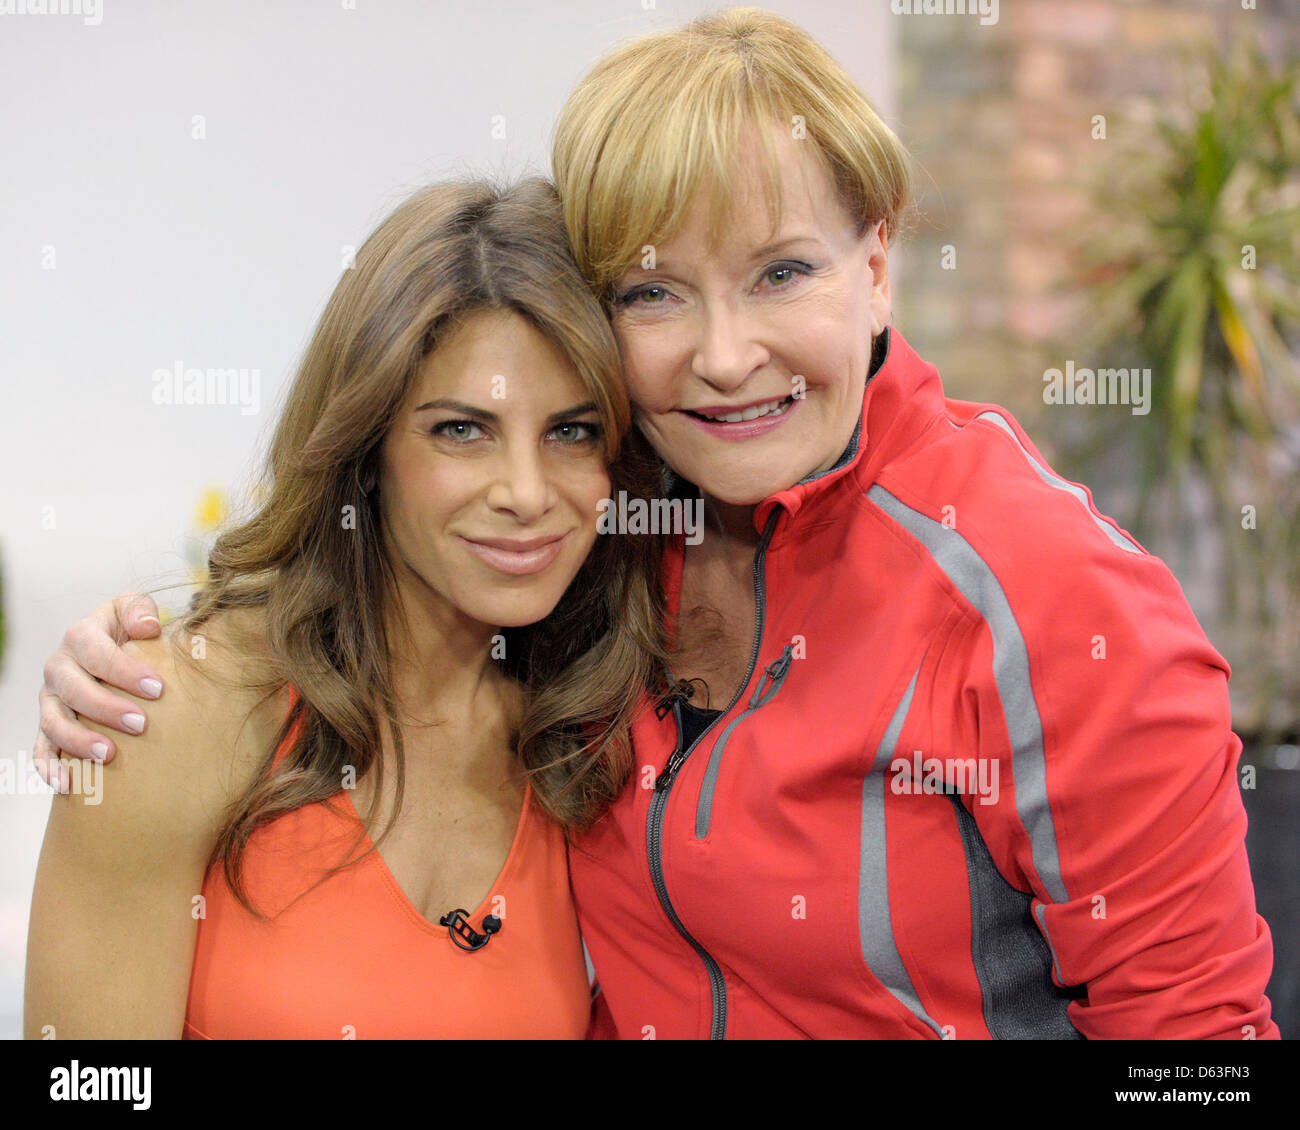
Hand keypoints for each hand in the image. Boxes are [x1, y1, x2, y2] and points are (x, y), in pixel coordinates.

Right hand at [35, 593, 164, 785]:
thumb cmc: (131, 632)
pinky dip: (49, 767)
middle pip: (73, 689)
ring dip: (78, 740)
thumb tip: (148, 627)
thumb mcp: (134, 609)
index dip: (125, 671)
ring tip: (108, 754)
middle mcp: (59, 667)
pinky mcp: (48, 725)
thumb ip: (139, 610)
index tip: (158, 688)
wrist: (115, 650)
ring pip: (53, 721)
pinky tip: (66, 785)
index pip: (97, 652)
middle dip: (106, 708)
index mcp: (81, 636)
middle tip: (141, 724)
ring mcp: (51, 699)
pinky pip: (41, 749)